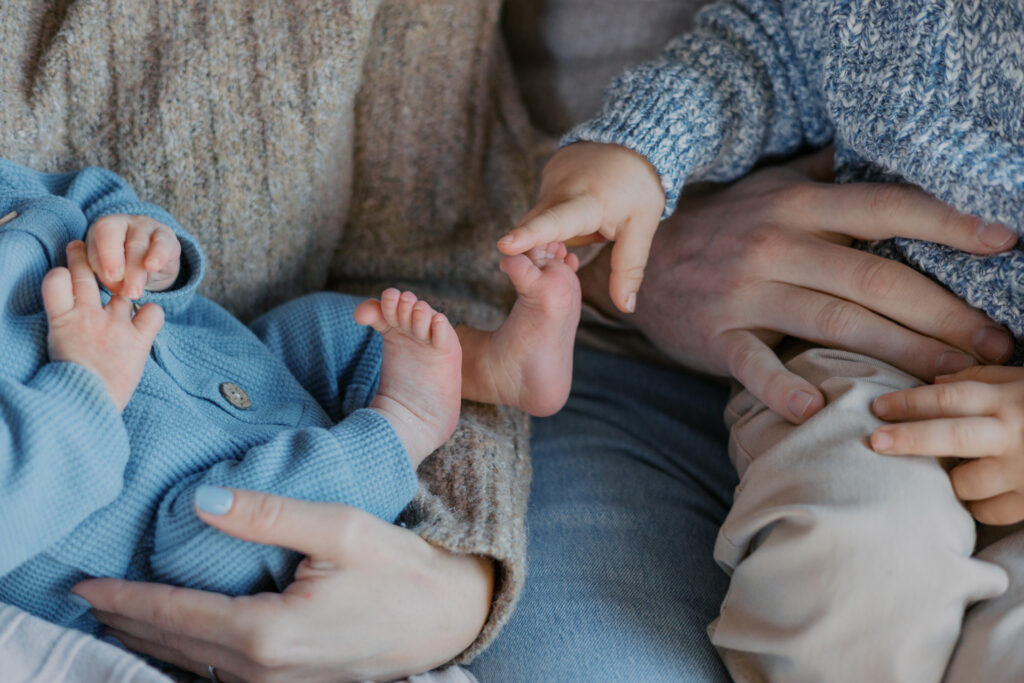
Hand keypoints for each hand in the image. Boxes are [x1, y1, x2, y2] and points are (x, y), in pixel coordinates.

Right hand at [42, 241, 164, 411]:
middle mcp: (87, 316)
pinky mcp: (138, 340)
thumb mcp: (58, 350)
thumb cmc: (68, 384)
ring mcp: (114, 325)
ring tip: (125, 278)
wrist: (83, 405)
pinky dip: (153, 312)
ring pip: (120, 288)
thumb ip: (66, 330)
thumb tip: (71, 325)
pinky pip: (153, 312)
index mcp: (61, 321)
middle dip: (83, 257)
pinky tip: (147, 318)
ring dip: (124, 280)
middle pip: (84, 274)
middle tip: (81, 248)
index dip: (61, 274)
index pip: (55, 280)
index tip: (66, 274)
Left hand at [72, 488, 493, 682]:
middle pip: (173, 647)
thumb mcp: (341, 528)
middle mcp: (265, 668)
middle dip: (126, 623)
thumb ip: (268, 516)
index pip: (174, 615)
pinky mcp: (293, 681)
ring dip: (153, 641)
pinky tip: (182, 637)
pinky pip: (222, 673)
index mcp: (268, 632)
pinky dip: (188, 653)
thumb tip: (202, 503)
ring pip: (194, 665)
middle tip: (89, 597)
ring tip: (121, 617)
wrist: (451, 616)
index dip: (124, 599)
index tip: (86, 583)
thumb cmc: (403, 569)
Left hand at [86, 214, 181, 298]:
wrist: (145, 265)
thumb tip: (116, 283)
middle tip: (129, 293)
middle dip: (129, 270)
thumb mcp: (105, 269)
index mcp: (106, 226)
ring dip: (139, 271)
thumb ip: (106, 274)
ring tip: (136, 292)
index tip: (113, 277)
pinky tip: (154, 267)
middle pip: (129, 243)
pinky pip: (163, 244)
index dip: (109, 253)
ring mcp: (148, 227)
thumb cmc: (117, 265)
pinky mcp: (168, 237)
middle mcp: (127, 222)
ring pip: (144, 246)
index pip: (106, 231)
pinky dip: (159, 256)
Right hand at [498, 142, 663, 313]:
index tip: (504, 247)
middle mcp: (562, 185)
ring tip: (596, 213)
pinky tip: (586, 200)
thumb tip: (625, 307)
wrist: (637, 141)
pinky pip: (547, 202)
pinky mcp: (548, 169)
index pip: (554, 222)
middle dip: (555, 242)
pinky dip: (562, 210)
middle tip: (594, 233)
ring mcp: (551, 174)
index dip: (530, 236)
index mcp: (587, 201)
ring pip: (544, 217)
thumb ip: (629, 269)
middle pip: (540, 227)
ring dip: (564, 226)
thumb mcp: (642, 230)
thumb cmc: (641, 189)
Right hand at [579, 147, 1015, 423]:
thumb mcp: (761, 187)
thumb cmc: (712, 226)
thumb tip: (867, 155)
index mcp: (795, 206)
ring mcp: (744, 292)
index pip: (884, 209)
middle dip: (945, 313)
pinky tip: (818, 409)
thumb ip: (816, 173)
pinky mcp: (715, 335)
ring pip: (835, 323)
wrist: (630, 261)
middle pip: (876, 279)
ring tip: (952, 378)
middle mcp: (776, 244)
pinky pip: (752, 364)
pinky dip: (782, 387)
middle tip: (996, 344)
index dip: (947, 224)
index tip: (1004, 242)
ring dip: (900, 353)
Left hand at [872, 366, 1023, 525]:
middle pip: (952, 436)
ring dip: (947, 478)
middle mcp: (1016, 434)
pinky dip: (974, 504)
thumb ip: (983, 379)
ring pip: (965, 482)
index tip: (877, 407)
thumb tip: (933, 383)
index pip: (952, 396)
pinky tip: (974, 493)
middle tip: (875, 441)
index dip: (911, 401)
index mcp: (1012, 400)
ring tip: (943, 470)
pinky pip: (988, 512)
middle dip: (909, 439)